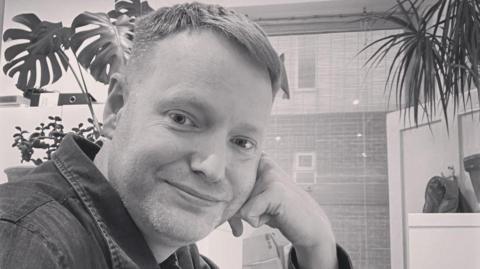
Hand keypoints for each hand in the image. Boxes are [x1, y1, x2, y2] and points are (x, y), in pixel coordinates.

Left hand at [228, 154, 337, 268]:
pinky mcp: (275, 189)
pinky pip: (247, 214)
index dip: (232, 196)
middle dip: (240, 208)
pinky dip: (258, 221)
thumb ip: (234, 197)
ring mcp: (270, 173)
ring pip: (238, 204)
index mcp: (258, 159)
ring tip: (273, 211)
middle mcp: (263, 161)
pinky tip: (276, 215)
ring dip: (253, 215)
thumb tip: (216, 208)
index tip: (246, 200)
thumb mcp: (253, 199)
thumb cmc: (278, 212)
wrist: (309, 226)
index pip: (226, 177)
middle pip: (230, 191)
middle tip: (263, 210)